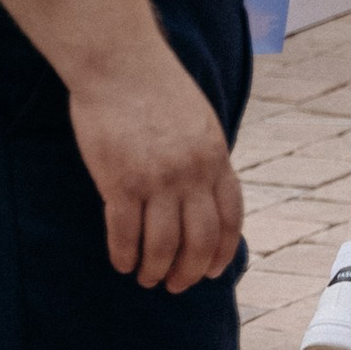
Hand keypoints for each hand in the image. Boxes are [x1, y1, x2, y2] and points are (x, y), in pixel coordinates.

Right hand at [70, 46, 245, 288]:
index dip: (222, 251)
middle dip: (189, 271)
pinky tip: (122, 263)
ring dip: (155, 270)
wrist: (121, 63)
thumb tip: (206, 191)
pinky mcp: (120, 181)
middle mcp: (192, 173)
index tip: (212, 271)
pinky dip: (124, 255)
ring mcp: (157, 179)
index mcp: (215, 157)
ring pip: (162, 245)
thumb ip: (205, 158)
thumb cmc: (157, 88)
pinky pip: (124, 233)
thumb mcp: (199, 122)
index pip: (230, 217)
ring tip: (147, 279)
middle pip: (199, 239)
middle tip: (176, 285)